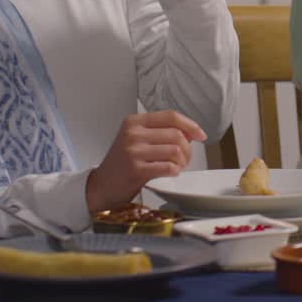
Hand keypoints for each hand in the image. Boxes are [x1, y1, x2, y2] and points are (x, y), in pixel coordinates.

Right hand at [85, 111, 206, 213]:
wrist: (101, 186)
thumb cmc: (121, 164)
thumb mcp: (136, 140)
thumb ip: (160, 132)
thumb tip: (190, 132)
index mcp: (134, 121)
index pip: (171, 116)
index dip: (190, 125)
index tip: (200, 135)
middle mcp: (133, 133)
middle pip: (177, 134)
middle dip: (188, 149)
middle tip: (185, 159)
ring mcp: (133, 151)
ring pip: (175, 150)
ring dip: (182, 162)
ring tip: (177, 167)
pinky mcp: (136, 169)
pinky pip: (168, 167)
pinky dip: (175, 171)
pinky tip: (170, 172)